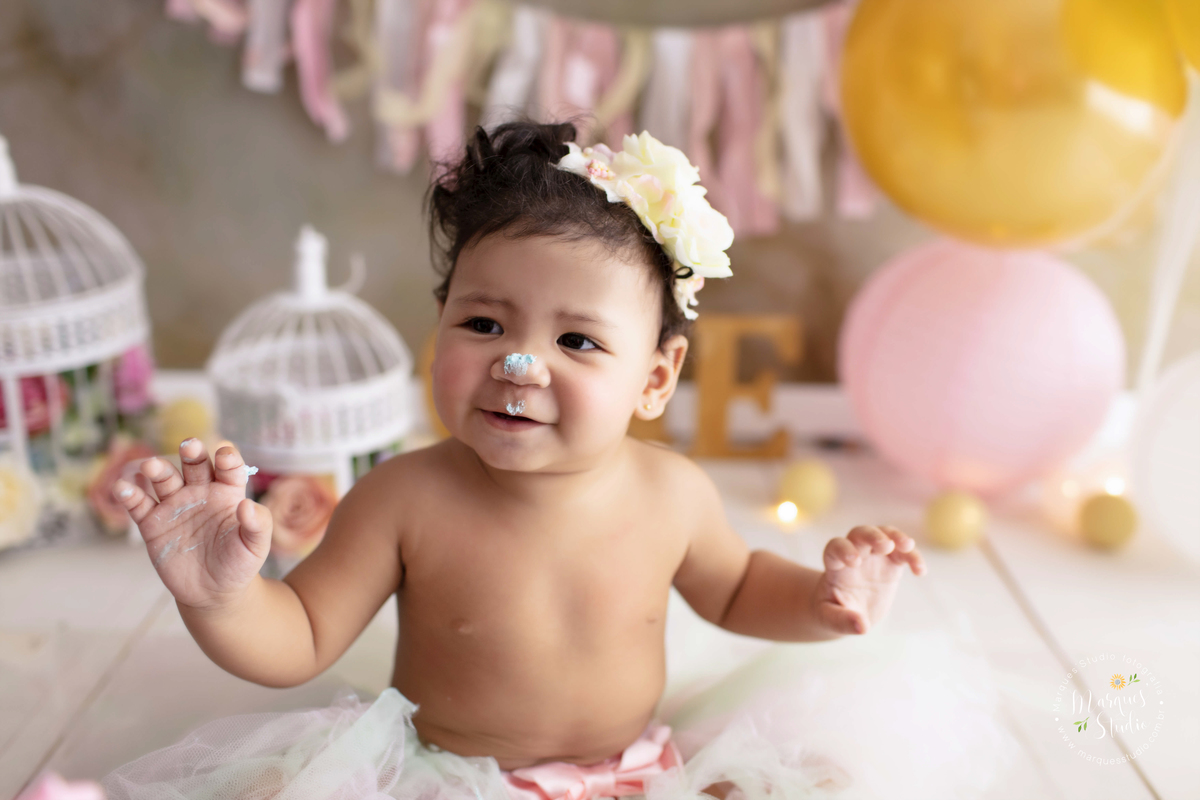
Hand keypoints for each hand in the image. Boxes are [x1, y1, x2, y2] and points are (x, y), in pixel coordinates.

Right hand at [112, 439, 273, 611]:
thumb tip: (248, 505)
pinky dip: (129, 495)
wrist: (213, 592)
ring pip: (165, 480)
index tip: (224, 456)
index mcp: (228, 492)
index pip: (228, 468)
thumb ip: (258, 525)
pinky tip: (123, 488)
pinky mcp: (153, 524)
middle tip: (189, 445)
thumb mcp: (255, 546)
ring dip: (157, 470)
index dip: (227, 459)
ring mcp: (175, 506)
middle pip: (195, 465)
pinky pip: (139, 505)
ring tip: (151, 466)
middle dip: (192, 453)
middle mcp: (200, 492)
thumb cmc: (239, 564)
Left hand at [812, 525, 924, 635]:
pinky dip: (912, 556)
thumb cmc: (833, 611)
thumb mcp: (832, 619)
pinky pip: (903, 552)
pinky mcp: (891, 563)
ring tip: (908, 546)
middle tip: (886, 545)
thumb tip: (862, 627)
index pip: (834, 548)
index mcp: (835, 566)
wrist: (848, 610)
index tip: (855, 561)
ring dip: (895, 536)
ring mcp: (873, 556)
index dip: (843, 549)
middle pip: (860, 534)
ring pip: (884, 534)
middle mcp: (854, 554)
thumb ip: (843, 621)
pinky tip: (920, 571)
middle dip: (872, 536)